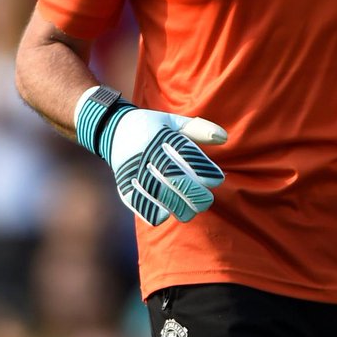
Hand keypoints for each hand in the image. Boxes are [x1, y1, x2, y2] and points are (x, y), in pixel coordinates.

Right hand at [75, 86, 226, 225]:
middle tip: (207, 200)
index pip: (184, 152)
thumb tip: (224, 137)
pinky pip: (137, 201)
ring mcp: (132, 168)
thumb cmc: (153, 127)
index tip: (217, 179)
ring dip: (176, 205)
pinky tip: (166, 214)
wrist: (113, 130)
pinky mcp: (123, 182)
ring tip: (191, 210)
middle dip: (192, 192)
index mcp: (159, 134)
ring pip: (156, 192)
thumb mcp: (173, 122)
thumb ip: (198, 129)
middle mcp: (145, 151)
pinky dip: (152, 211)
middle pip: (172, 176)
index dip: (202, 168)